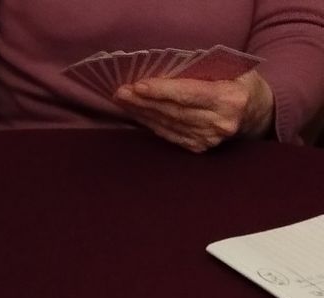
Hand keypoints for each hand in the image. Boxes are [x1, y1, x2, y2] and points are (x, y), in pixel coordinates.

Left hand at [114, 70, 273, 152]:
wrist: (256, 113)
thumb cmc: (240, 83)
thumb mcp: (231, 68)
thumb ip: (203, 70)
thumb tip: (165, 69)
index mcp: (230, 99)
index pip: (189, 94)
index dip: (162, 91)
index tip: (138, 85)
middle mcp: (219, 123)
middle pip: (174, 112)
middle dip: (145, 102)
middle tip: (121, 92)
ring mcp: (208, 139)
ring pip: (169, 125)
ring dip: (143, 113)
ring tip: (124, 101)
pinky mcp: (199, 148)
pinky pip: (170, 135)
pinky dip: (152, 124)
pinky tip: (138, 114)